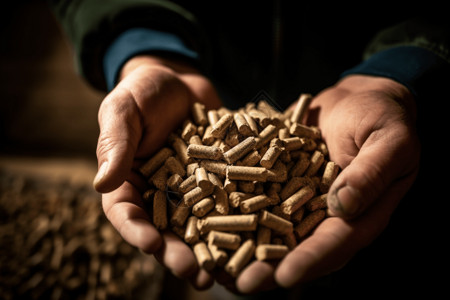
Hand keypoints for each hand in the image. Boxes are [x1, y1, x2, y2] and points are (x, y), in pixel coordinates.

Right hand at [92, 55, 220, 288]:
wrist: (178, 80)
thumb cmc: (141, 92)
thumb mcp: (122, 111)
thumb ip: (115, 145)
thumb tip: (102, 184)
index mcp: (129, 182)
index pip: (126, 213)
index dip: (137, 232)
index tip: (151, 244)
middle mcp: (160, 194)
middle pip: (166, 230)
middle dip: (180, 253)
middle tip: (197, 274)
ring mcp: (192, 190)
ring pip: (200, 225)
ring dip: (213, 249)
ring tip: (227, 271)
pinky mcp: (219, 180)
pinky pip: (229, 199)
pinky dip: (241, 217)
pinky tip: (257, 232)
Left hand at [229, 75, 419, 292]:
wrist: (358, 100)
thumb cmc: (384, 118)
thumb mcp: (389, 142)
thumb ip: (371, 173)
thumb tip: (343, 205)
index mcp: (360, 214)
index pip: (334, 244)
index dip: (309, 262)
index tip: (282, 277)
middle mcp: (327, 214)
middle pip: (296, 246)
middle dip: (268, 266)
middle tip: (240, 283)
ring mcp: (301, 199)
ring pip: (272, 228)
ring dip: (246, 246)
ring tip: (217, 265)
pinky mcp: (281, 181)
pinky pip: (259, 197)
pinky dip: (236, 209)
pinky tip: (210, 218)